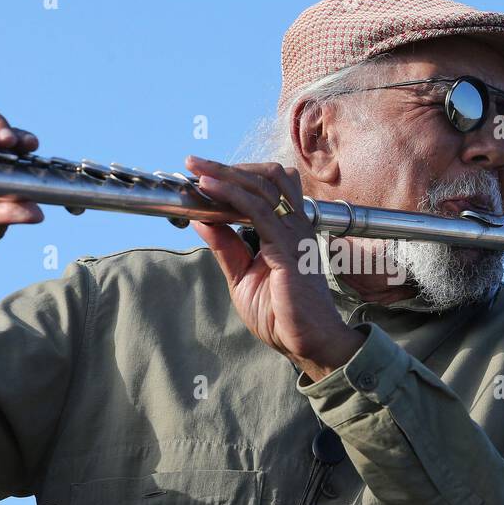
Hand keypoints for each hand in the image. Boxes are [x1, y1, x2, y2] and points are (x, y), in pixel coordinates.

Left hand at [185, 156, 365, 381]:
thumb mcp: (243, 276)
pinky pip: (258, 211)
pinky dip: (230, 195)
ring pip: (262, 186)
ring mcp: (294, 234)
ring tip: (197, 168)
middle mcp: (294, 225)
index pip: (265, 188)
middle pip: (265, 177)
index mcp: (287, 230)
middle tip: (194, 161)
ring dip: (226, 173)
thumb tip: (202, 220)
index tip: (202, 173)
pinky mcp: (288, 248)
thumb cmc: (283, 315)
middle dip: (227, 166)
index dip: (234, 176)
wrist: (309, 343)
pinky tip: (208, 189)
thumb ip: (226, 247)